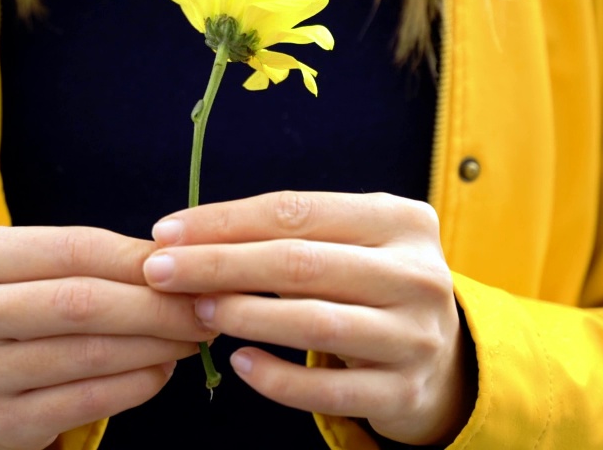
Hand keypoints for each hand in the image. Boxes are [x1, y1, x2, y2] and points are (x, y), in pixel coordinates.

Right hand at [0, 226, 216, 449]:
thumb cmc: (24, 303)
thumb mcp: (41, 266)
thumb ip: (99, 259)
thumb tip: (180, 261)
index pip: (73, 250)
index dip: (138, 259)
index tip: (191, 266)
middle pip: (81, 303)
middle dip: (156, 306)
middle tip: (204, 308)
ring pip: (90, 355)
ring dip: (156, 346)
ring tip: (192, 336)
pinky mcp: (3, 422)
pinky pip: (90, 400)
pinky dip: (138, 383)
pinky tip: (162, 369)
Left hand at [142, 191, 475, 445]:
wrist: (443, 359)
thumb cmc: (371, 285)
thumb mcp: (350, 242)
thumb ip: (289, 232)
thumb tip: (187, 234)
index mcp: (401, 220)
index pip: (297, 211)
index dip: (225, 220)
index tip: (166, 231)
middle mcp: (417, 274)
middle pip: (299, 264)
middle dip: (218, 264)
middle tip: (159, 271)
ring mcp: (416, 336)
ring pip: (314, 324)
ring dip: (244, 315)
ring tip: (196, 311)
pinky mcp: (404, 390)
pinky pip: (327, 390)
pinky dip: (276, 378)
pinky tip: (239, 362)